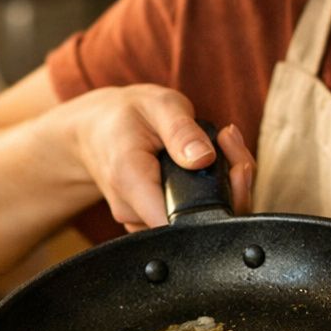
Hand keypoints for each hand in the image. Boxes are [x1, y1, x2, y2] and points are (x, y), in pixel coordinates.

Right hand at [64, 85, 255, 231]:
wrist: (94, 132)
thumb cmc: (125, 116)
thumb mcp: (158, 106)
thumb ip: (181, 131)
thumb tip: (205, 158)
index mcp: (131, 182)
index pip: (180, 222)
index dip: (218, 205)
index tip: (236, 168)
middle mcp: (134, 212)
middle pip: (196, 224)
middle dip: (231, 190)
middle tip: (233, 145)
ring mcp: (141, 221)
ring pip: (196, 223)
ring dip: (223, 190)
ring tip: (223, 145)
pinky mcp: (152, 221)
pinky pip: (188, 218)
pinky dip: (209, 195)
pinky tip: (212, 163)